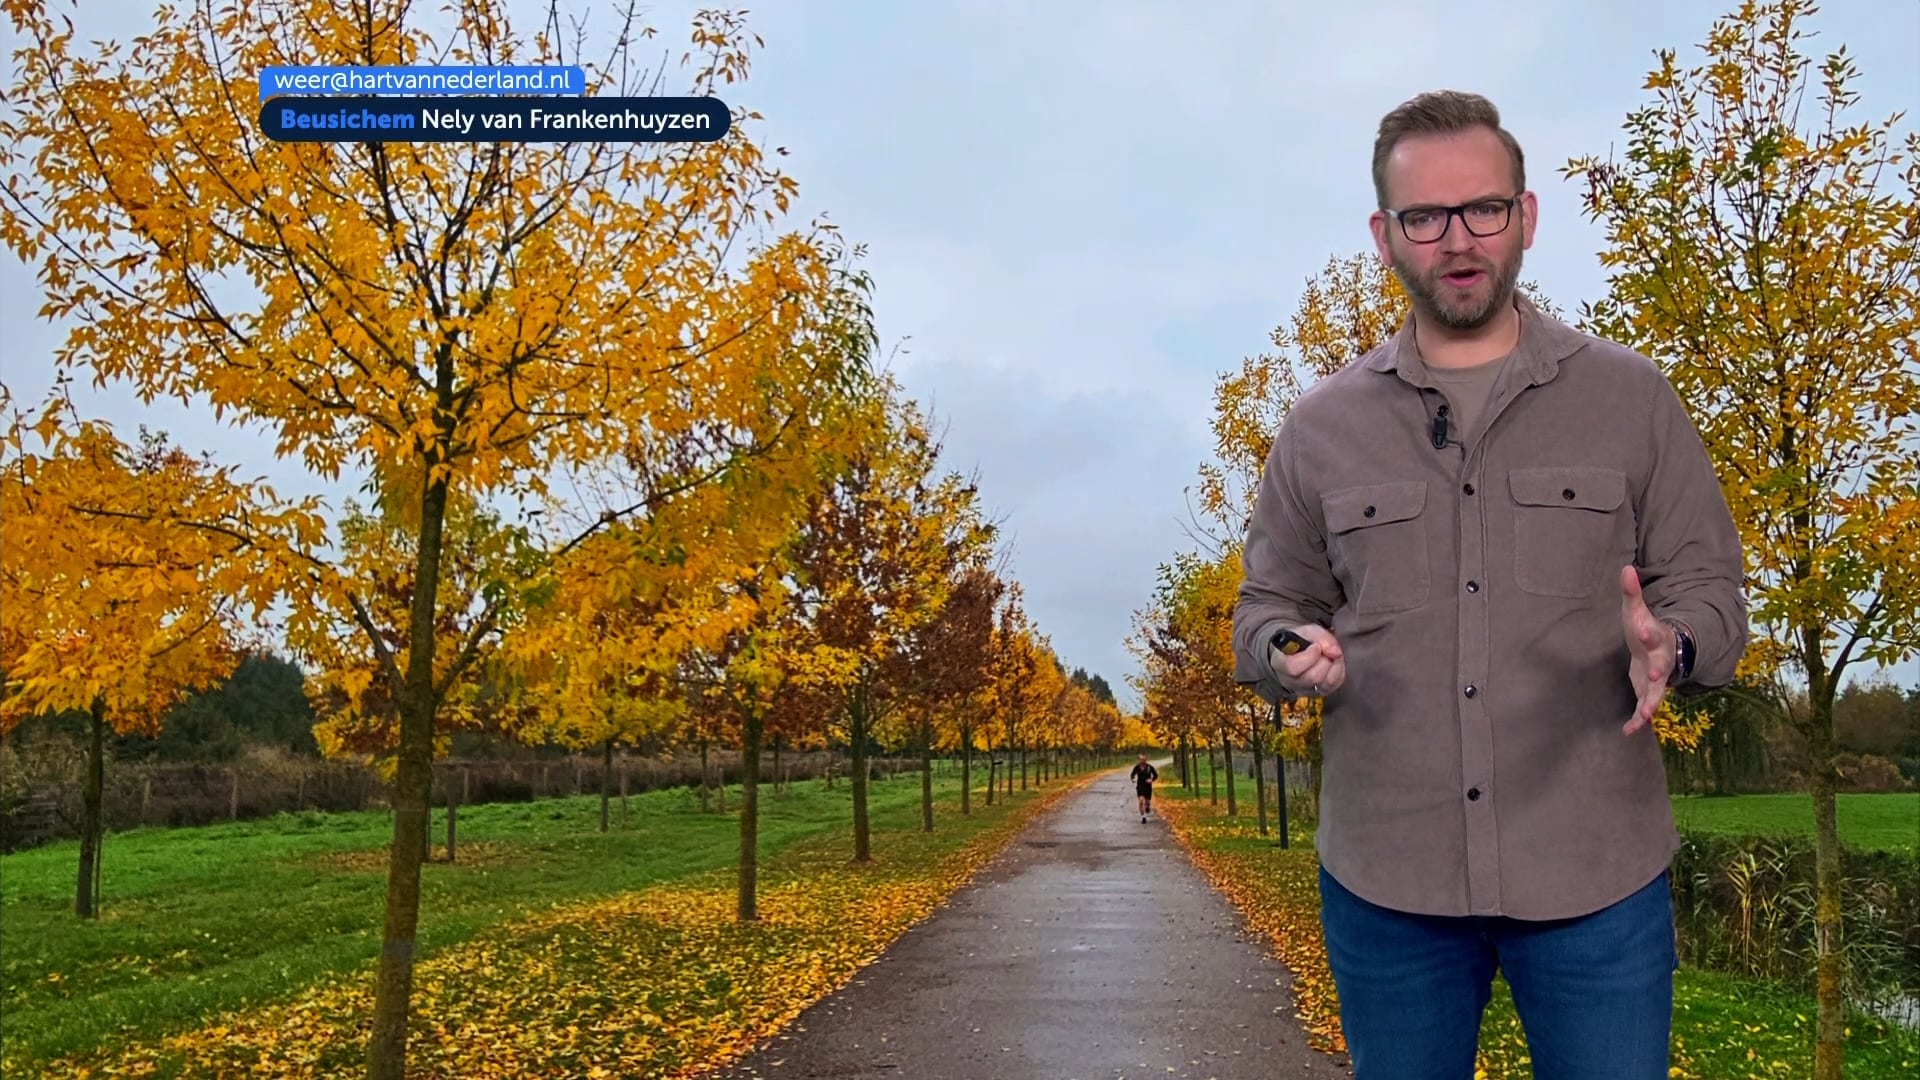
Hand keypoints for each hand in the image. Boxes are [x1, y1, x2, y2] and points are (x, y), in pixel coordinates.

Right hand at [1271, 624, 1344, 696]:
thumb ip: (1320, 637)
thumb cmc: (1298, 640)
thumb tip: (1336, 652)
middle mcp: (1290, 681)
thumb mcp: (1306, 630)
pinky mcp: (1319, 693)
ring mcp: (1305, 690)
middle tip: (1324, 649)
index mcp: (1279, 663)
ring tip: (1330, 654)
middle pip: (1313, 677)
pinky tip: (1333, 662)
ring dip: (1334, 664)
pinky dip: (1339, 671)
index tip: (1316, 646)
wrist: (1296, 650)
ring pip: (1326, 683)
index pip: (1293, 667)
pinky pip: (1335, 685)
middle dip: (1325, 659)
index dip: (1309, 657)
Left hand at [1620, 565, 1675, 735]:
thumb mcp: (1636, 610)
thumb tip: (1625, 567)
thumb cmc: (1644, 627)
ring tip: (1644, 716)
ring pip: (1657, 693)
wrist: (1660, 649)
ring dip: (1650, 704)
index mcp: (1656, 637)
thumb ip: (1631, 592)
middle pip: (1662, 666)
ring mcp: (1657, 679)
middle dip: (1659, 672)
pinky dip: (1638, 720)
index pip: (1654, 633)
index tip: (1643, 630)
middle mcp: (1660, 660)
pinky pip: (1644, 708)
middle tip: (1655, 677)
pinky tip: (1628, 731)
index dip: (1649, 632)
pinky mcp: (1648, 693)